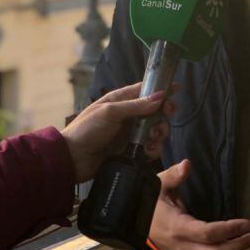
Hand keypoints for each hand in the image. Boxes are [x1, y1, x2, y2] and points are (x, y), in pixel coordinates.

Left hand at [61, 82, 176, 181]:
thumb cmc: (87, 130)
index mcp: (119, 101)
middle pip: (154, 111)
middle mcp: (127, 116)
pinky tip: (149, 151)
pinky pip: (148, 148)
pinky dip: (153, 149)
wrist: (72, 159)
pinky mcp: (130, 151)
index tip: (176, 89)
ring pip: (154, 130)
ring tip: (154, 138)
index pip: (143, 90)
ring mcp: (129, 134)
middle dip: (162, 115)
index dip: (160, 89)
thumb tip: (160, 96)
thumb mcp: (110, 113)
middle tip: (166, 118)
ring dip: (159, 133)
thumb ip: (135, 106)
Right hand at [149, 160, 249, 249]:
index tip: (248, 222)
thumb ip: (174, 175)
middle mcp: (184, 247)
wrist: (138, 225)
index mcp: (177, 227)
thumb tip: (187, 163)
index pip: (208, 233)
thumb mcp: (159, 185)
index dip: (229, 229)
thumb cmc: (152, 203)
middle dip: (241, 246)